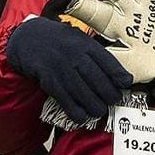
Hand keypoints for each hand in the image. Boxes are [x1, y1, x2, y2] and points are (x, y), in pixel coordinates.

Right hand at [5, 17, 131, 122]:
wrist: (28, 38)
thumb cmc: (58, 40)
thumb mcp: (78, 38)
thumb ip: (94, 53)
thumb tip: (115, 72)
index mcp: (85, 44)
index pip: (107, 61)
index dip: (119, 75)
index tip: (126, 84)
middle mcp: (75, 55)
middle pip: (98, 80)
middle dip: (109, 94)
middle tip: (114, 100)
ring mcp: (62, 68)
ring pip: (83, 93)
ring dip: (95, 106)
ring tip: (100, 110)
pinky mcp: (49, 80)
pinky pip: (65, 99)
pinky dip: (75, 111)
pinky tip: (82, 116)